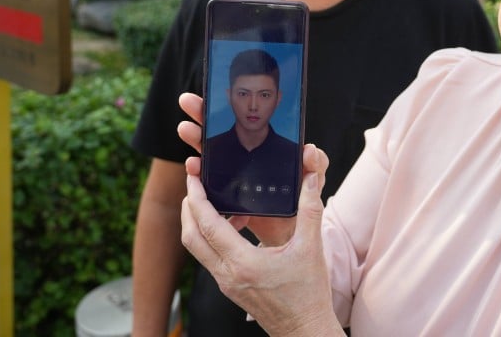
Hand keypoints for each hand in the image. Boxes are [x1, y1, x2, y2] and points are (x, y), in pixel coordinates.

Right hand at [176, 92, 315, 241]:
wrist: (294, 231)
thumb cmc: (303, 199)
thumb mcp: (313, 177)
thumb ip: (316, 163)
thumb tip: (309, 150)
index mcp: (262, 146)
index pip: (240, 122)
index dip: (225, 109)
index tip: (213, 95)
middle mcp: (242, 158)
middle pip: (218, 134)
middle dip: (201, 116)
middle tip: (188, 102)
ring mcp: (232, 177)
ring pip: (208, 157)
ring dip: (196, 146)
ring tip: (188, 136)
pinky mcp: (226, 199)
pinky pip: (209, 188)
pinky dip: (200, 180)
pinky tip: (196, 170)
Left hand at [180, 140, 341, 335]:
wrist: (304, 329)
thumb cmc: (308, 294)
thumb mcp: (311, 248)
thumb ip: (310, 210)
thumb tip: (311, 179)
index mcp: (243, 263)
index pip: (208, 225)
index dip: (197, 198)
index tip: (193, 178)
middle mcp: (228, 275)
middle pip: (191, 237)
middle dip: (188, 207)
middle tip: (194, 184)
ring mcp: (226, 283)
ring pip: (197, 248)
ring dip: (198, 222)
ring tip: (216, 201)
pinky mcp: (229, 287)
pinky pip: (209, 257)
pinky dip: (211, 237)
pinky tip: (234, 225)